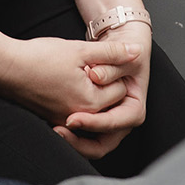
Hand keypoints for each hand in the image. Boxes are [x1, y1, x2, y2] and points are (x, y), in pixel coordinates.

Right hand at [0, 34, 140, 132]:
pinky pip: (76, 118)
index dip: (113, 72)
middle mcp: (80, 118)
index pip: (120, 91)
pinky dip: (79, 105)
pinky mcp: (53, 119)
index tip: (97, 60)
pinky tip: (68, 85)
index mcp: (91, 102)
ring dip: (93, 96)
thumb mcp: (80, 50)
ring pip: (93, 111)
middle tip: (89, 67)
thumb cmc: (39, 58)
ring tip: (82, 76)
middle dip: (105, 86)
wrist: (5, 68)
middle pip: (109, 104)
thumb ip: (111, 53)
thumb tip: (136, 53)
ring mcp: (65, 121)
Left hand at [57, 22, 152, 159]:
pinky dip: (68, 133)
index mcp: (133, 107)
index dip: (95, 122)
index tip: (73, 118)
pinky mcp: (91, 117)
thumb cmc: (123, 46)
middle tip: (59, 131)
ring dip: (72, 141)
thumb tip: (97, 76)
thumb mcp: (121, 50)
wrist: (118, 40)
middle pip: (102, 145)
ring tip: (53, 129)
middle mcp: (120, 119)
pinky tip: (51, 123)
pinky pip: (80, 136)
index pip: (117, 122)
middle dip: (80, 143)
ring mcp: (105, 120)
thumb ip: (111, 60)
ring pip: (89, 145)